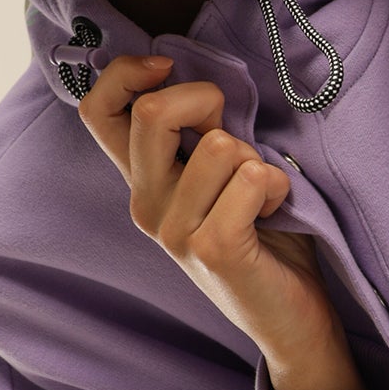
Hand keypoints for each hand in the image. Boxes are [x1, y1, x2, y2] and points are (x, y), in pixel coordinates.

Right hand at [76, 53, 367, 389]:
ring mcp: (174, 231)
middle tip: (236, 141)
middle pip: (154, 113)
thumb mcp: (223, 174)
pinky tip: (276, 214)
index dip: (126, 73)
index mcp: (142, 182)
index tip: (169, 69)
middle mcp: (145, 205)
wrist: (292, 319)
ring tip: (261, 197)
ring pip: (219, 145)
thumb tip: (196, 77)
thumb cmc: (267, 238)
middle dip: (208, 103)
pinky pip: (253, 179)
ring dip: (257, 160)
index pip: (96, 110)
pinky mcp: (213, 249)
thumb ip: (200, 132)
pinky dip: (279, 187)